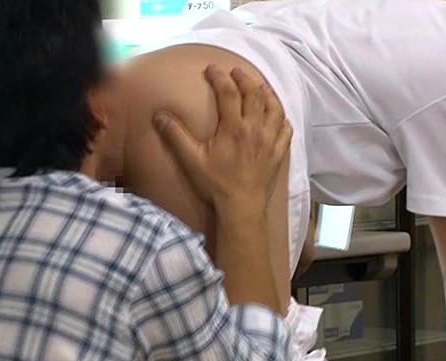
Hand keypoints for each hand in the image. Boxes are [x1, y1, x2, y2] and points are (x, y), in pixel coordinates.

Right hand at [152, 64, 291, 215]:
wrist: (241, 207)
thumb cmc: (216, 184)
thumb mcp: (191, 159)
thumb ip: (175, 135)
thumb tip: (159, 116)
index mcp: (233, 127)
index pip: (228, 93)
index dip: (219, 77)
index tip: (212, 68)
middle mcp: (254, 129)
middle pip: (254, 94)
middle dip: (245, 78)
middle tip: (236, 72)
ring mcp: (269, 141)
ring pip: (274, 108)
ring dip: (267, 93)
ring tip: (259, 86)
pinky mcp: (278, 153)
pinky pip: (286, 130)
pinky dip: (282, 119)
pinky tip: (277, 116)